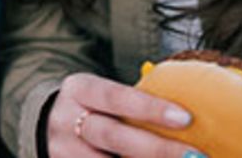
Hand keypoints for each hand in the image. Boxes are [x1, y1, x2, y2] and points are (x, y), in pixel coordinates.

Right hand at [46, 73, 204, 157]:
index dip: (150, 108)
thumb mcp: (103, 96)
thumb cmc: (93, 108)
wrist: (47, 124)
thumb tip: (188, 119)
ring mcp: (64, 151)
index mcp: (81, 90)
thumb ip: (134, 105)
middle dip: (156, 149)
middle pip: (113, 136)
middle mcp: (68, 120)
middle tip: (195, 156)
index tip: (186, 118)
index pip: (116, 97)